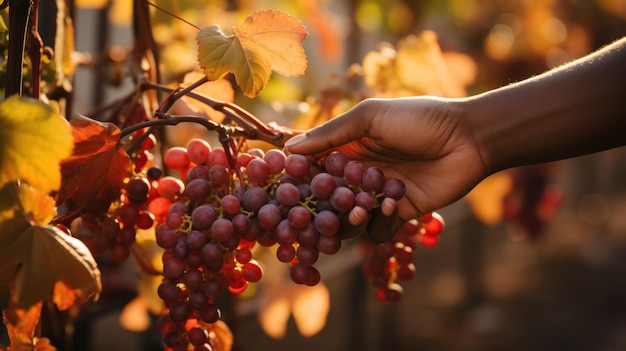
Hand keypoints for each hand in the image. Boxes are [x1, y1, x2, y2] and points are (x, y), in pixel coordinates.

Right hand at [285, 96, 487, 220]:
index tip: (284, 184)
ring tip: (362, 206)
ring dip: (350, 216)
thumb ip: (331, 134)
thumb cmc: (419, 119)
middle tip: (319, 206)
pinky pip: (378, 229)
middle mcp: (358, 174)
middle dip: (321, 205)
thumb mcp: (371, 117)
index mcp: (348, 148)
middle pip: (327, 198)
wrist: (468, 138)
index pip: (313, 167)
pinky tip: (394, 204)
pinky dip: (381, 222)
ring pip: (349, 219)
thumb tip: (289, 148)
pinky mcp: (399, 214)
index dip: (298, 177)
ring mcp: (378, 196)